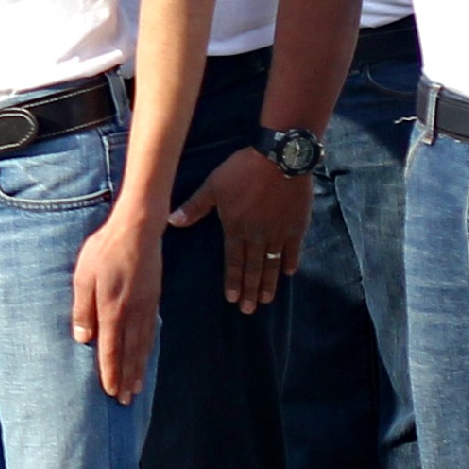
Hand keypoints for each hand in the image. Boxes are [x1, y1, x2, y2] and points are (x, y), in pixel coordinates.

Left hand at [71, 203, 160, 402]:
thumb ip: (82, 309)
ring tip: (136, 388)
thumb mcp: (83, 277)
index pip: (111, 349)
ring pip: (143, 346)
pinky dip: (148, 350)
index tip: (109, 392)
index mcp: (112, 309)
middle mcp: (132, 313)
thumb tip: (82, 339)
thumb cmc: (104, 251)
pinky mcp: (153, 300)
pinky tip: (145, 358)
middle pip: (130, 354)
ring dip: (139, 369)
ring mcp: (146, 308)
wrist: (138, 230)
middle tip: (125, 400)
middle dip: (126, 379)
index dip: (110, 372)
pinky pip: (151, 332)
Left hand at [169, 145, 313, 313]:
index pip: (233, 261)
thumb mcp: (213, 185)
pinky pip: (293, 249)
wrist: (279, 158)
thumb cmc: (242, 170)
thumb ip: (195, 206)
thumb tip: (172, 221)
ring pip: (272, 263)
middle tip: (249, 310)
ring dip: (269, 283)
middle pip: (253, 268)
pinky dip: (290, 262)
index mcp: (235, 228)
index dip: (232, 281)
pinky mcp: (296, 226)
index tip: (231, 299)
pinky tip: (288, 274)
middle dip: (249, 290)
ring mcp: (278, 232)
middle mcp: (257, 235)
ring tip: (266, 300)